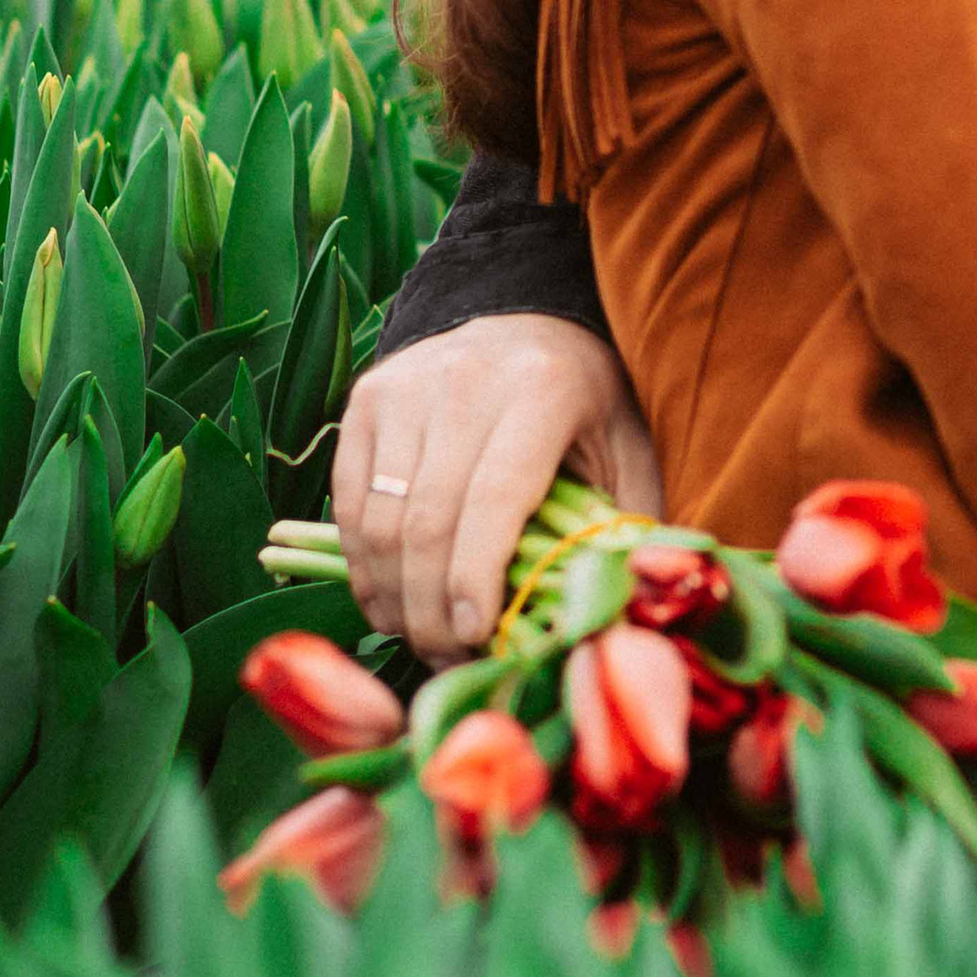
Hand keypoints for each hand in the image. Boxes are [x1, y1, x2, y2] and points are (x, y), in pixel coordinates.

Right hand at [333, 316, 660, 662]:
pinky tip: (388, 600)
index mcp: (542, 390)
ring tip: (420, 636)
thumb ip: (624, 522)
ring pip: (381, 519)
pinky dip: (362, 563)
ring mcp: (407, 386)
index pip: (494, 499)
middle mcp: (467, 381)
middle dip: (432, 608)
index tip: (475, 636)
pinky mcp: (367, 399)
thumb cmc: (584, 399)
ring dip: (393, 596)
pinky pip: (351, 501)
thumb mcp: (626, 445)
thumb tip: (613, 610)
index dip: (477, 577)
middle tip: (447, 657)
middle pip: (428, 521)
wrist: (525, 319)